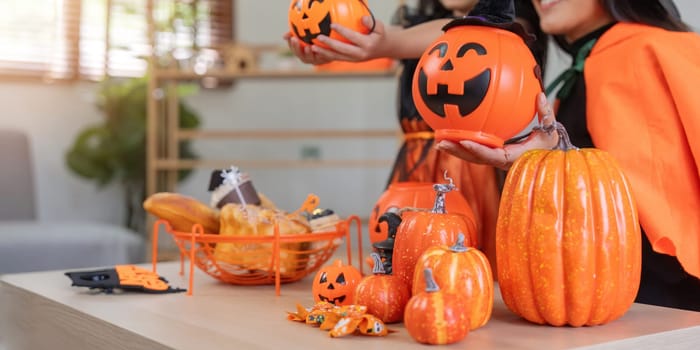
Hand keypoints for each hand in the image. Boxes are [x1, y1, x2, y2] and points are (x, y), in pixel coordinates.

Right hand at [283, 32, 332, 64]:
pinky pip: (322, 57)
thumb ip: (296, 34)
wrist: (332, 48)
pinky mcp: (324, 60)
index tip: (290, 37)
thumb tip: (284, 36)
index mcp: (300, 52)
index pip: (293, 48)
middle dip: (296, 47)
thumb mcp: (307, 36)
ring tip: (308, 47)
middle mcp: (306, 57)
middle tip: (295, 39)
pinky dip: (321, 53)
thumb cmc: (316, 40)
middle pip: (299, 54)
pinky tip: (321, 48)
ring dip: (308, 53)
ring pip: (309, 58)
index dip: (290, 43)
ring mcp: (315, 60)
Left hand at [310, 15, 387, 61]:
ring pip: (337, 57)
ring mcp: (354, 59)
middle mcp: (360, 54)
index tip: (332, 25)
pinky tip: (316, 50)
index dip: (342, 31)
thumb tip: (362, 18)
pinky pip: (336, 58)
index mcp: (367, 45)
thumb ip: (371, 22)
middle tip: (318, 37)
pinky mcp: (350, 61)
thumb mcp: (380, 27)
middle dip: (329, 44)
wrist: (384, 48)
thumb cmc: (380, 34)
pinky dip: (326, 55)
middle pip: (342, 49)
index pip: (352, 37)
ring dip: (324, 52)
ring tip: (312, 47)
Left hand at [435, 92, 558, 170]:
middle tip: (440, 142)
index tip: (464, 141)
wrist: (546, 156)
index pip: (491, 155)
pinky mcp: (491, 154)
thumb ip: (546, 114)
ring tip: (438, 140)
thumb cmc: (548, 146)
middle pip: (473, 158)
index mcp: (511, 158)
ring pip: (470, 156)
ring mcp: (493, 159)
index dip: (477, 149)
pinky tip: (450, 134)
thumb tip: (540, 96)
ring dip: (454, 149)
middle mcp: (499, 160)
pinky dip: (461, 143)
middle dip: (457, 151)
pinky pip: (474, 149)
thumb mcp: (550, 131)